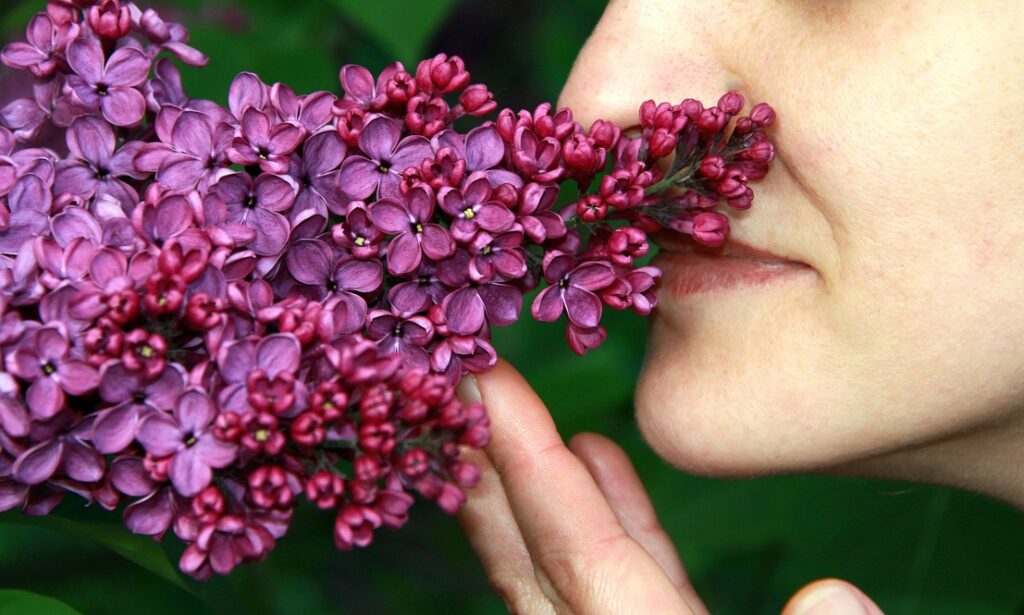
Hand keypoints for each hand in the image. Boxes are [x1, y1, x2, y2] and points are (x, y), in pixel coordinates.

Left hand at [456, 360, 884, 614]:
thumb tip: (833, 594)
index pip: (581, 557)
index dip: (529, 467)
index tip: (484, 388)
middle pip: (540, 559)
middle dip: (493, 470)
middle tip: (450, 387)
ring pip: (571, 566)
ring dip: (541, 483)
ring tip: (508, 411)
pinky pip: (622, 578)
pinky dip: (610, 516)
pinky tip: (598, 456)